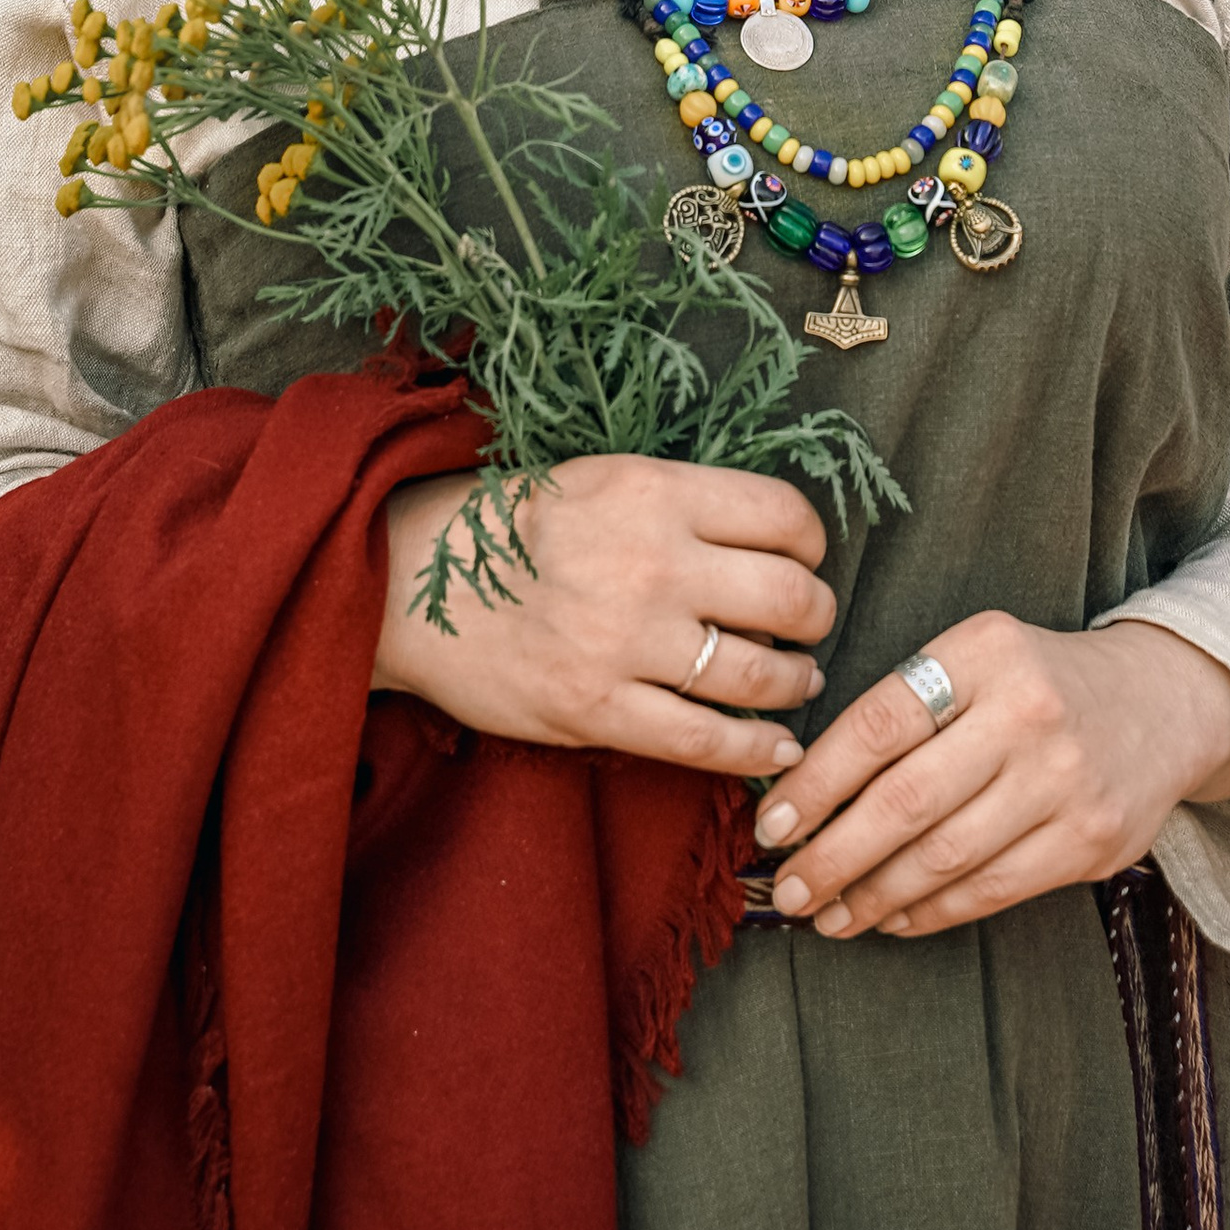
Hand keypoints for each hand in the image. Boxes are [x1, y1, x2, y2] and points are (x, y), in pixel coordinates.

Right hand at [371, 453, 835, 775]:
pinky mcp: (599, 711)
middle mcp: (653, 563)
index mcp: (655, 492)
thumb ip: (684, 504)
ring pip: (759, 675)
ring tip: (796, 681)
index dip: (812, 544)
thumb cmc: (513, 525)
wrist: (413, 583)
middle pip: (789, 597)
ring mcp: (627, 643)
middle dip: (815, 616)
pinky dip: (757, 750)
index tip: (807, 560)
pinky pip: (706, 741)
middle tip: (809, 625)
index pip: (783, 514)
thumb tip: (771, 539)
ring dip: (794, 682)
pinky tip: (776, 748)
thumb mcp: (603, 479)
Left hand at [749, 609, 1229, 939]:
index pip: (880, 724)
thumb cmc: (1036, 682)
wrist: (1161, 703)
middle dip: (833, 855)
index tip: (773, 824)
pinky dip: (930, 912)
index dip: (818, 782)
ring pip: (946, 858)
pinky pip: (991, 891)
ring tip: (827, 913)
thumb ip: (905, 706)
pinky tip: (889, 917)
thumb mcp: (977, 656)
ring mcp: (1066, 782)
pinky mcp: (1091, 841)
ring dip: (873, 896)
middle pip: (907, 801)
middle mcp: (1028, 714)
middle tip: (786, 888)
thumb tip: (805, 787)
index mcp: (985, 651)